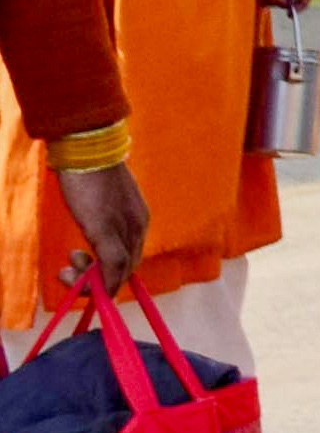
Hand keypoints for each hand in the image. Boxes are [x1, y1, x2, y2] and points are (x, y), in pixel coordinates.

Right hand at [55, 159, 148, 291]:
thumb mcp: (104, 204)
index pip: (132, 260)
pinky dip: (99, 281)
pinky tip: (75, 279)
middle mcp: (138, 227)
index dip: (110, 275)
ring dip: (91, 283)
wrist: (88, 149)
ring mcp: (124, 229)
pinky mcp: (106, 228)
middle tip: (70, 273)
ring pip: (120, 272)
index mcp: (140, 220)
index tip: (85, 273)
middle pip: (127, 270)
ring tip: (67, 269)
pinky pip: (112, 265)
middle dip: (99, 282)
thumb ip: (106, 223)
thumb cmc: (92, 174)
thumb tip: (97, 243)